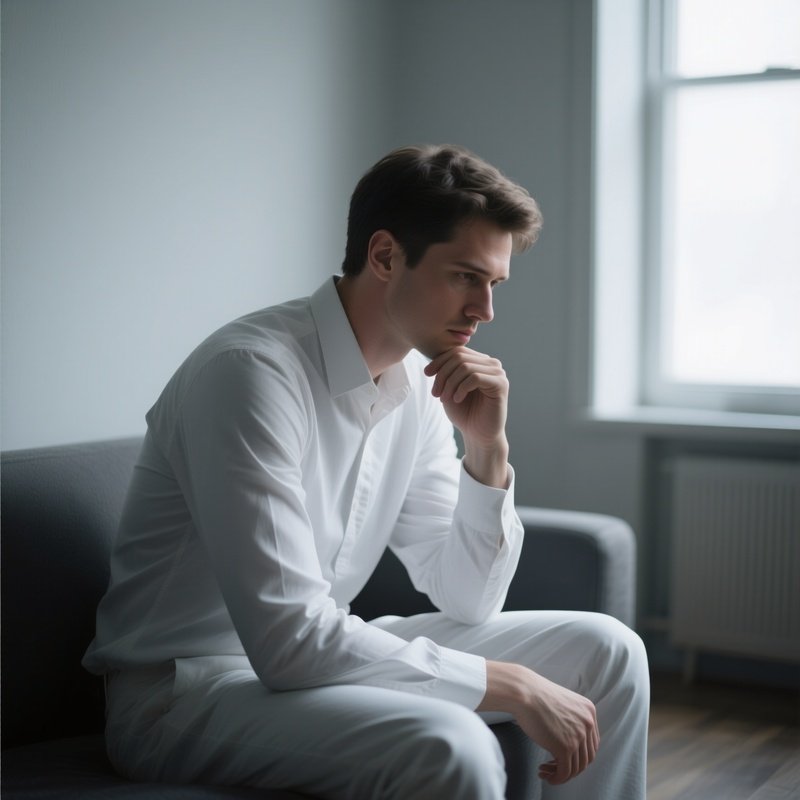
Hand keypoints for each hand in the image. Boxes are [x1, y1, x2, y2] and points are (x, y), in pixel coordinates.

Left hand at [423, 347, 509, 486]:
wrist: (478, 435)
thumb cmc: (464, 413)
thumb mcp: (449, 388)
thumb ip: (446, 370)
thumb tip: (435, 353)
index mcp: (480, 362)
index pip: (457, 351)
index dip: (439, 361)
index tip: (426, 374)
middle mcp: (491, 364)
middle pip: (459, 357)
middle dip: (442, 375)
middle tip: (435, 394)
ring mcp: (498, 373)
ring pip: (465, 367)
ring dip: (449, 384)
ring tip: (444, 399)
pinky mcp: (501, 384)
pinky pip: (475, 377)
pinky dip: (461, 388)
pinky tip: (457, 400)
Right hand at [478, 661, 599, 785]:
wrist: (523, 691)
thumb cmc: (535, 695)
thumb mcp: (562, 704)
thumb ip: (571, 719)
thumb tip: (569, 740)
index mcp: (589, 711)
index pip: (592, 744)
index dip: (579, 756)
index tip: (564, 758)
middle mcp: (588, 723)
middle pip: (586, 758)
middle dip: (570, 767)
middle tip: (554, 767)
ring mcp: (578, 736)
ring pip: (576, 768)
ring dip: (561, 774)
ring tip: (546, 771)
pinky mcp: (566, 747)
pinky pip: (565, 772)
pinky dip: (557, 778)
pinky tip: (546, 775)